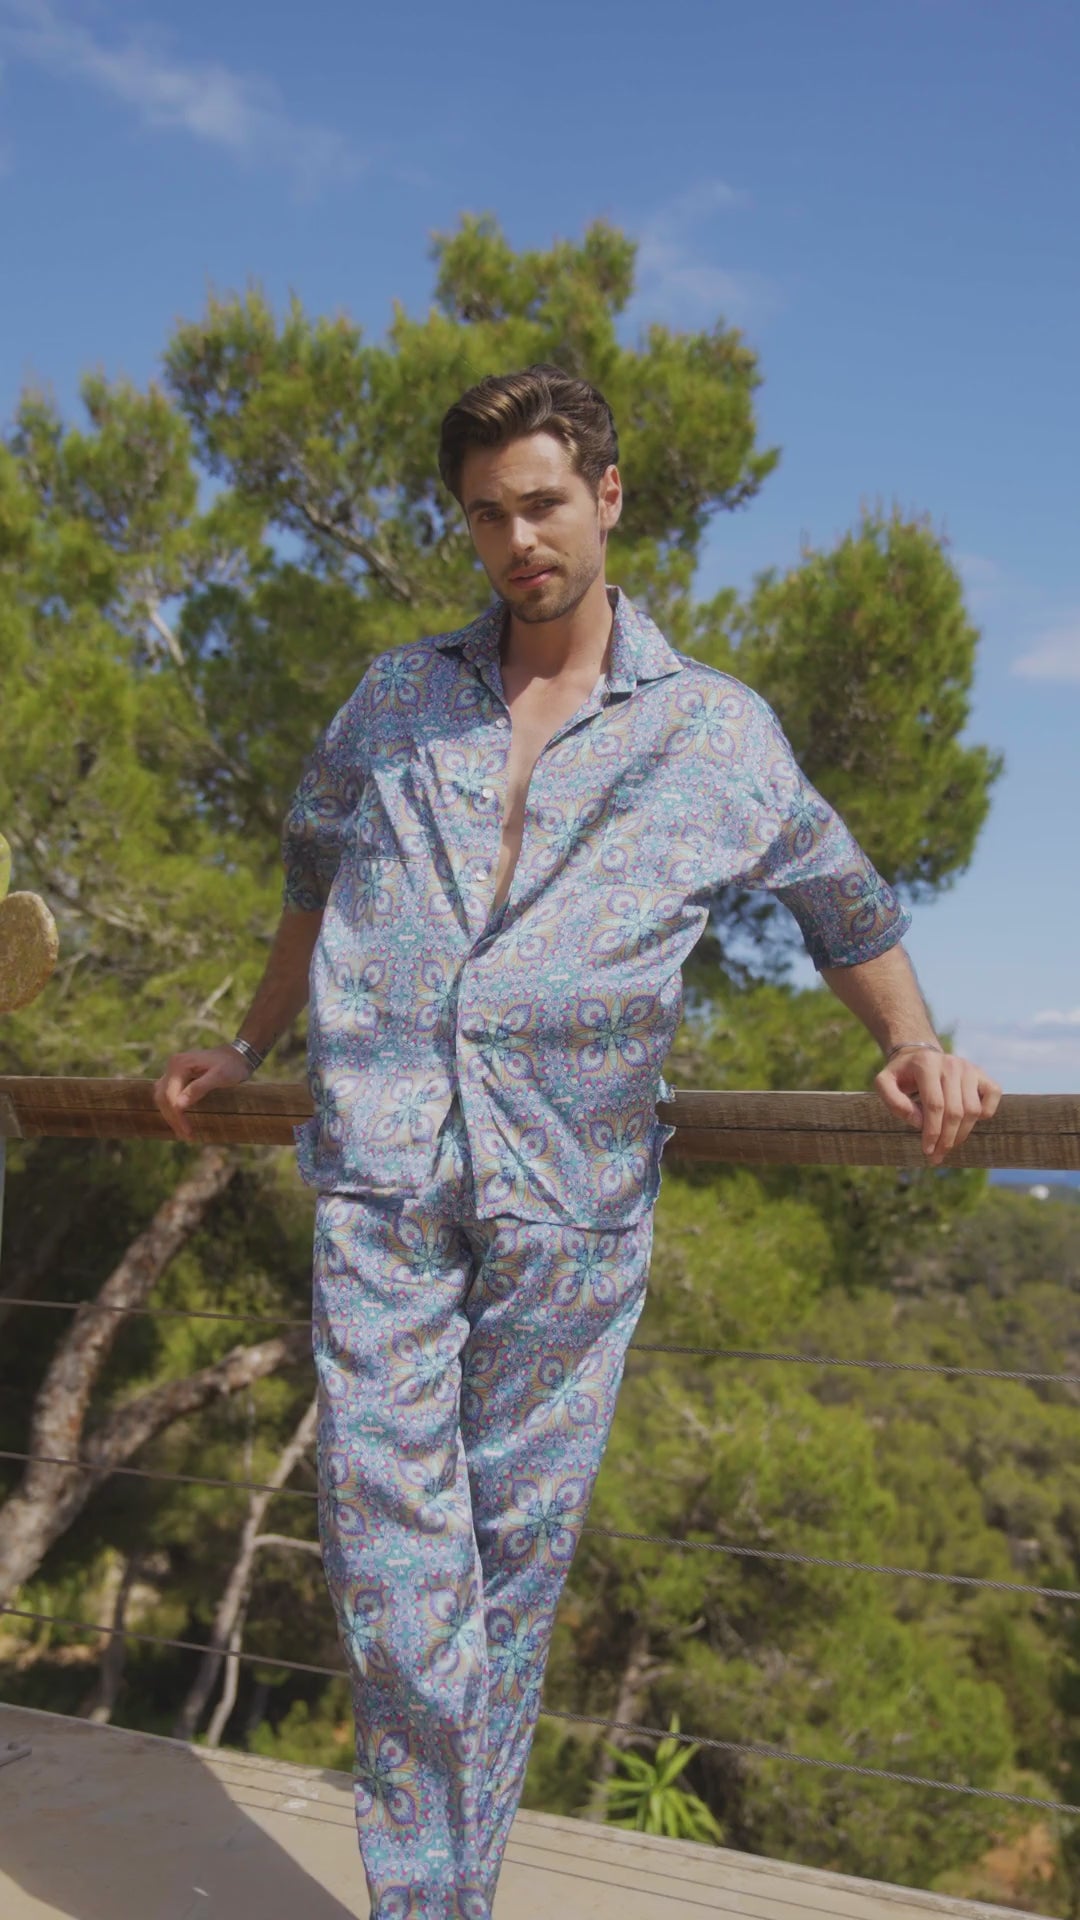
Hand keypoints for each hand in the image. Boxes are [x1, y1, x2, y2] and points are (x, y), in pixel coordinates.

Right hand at [153, 1045, 253, 1142]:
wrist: (238, 1055)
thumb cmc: (232, 1065)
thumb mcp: (220, 1076)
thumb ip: (199, 1088)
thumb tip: (178, 1106)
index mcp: (179, 1065)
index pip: (170, 1095)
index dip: (177, 1116)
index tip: (188, 1132)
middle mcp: (173, 1065)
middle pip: (163, 1097)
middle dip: (173, 1119)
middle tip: (187, 1137)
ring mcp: (174, 1070)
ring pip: (163, 1097)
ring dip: (170, 1116)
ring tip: (183, 1133)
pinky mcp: (178, 1076)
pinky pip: (168, 1095)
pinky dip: (172, 1109)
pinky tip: (181, 1121)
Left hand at [874, 1049, 1002, 1164]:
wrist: (920, 1057)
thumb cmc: (902, 1076)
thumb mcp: (885, 1083)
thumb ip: (894, 1101)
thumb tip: (919, 1122)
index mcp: (927, 1064)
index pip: (934, 1105)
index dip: (932, 1132)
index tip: (927, 1150)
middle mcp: (951, 1064)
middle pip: (955, 1111)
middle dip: (947, 1139)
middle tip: (937, 1157)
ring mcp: (969, 1068)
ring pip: (973, 1110)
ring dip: (961, 1134)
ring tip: (948, 1145)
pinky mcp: (982, 1073)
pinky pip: (993, 1095)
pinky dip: (985, 1113)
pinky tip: (968, 1122)